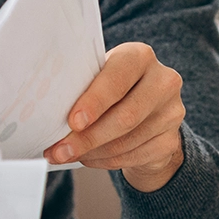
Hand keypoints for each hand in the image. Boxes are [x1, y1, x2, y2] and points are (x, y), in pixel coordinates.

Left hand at [45, 41, 185, 191]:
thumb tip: (46, 113)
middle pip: (125, 116)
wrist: (145, 113)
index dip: (95, 102)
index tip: (73, 121)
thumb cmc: (110, 90)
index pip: (118, 78)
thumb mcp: (97, 78)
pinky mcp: (171, 140)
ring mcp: (172, 112)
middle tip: (59, 150)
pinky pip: (134, 157)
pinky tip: (88, 158)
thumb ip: (81, 88)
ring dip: (92, 152)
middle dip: (87, 138)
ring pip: (127, 141)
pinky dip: (105, 161)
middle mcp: (163, 81)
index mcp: (139, 56)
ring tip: (67, 154)